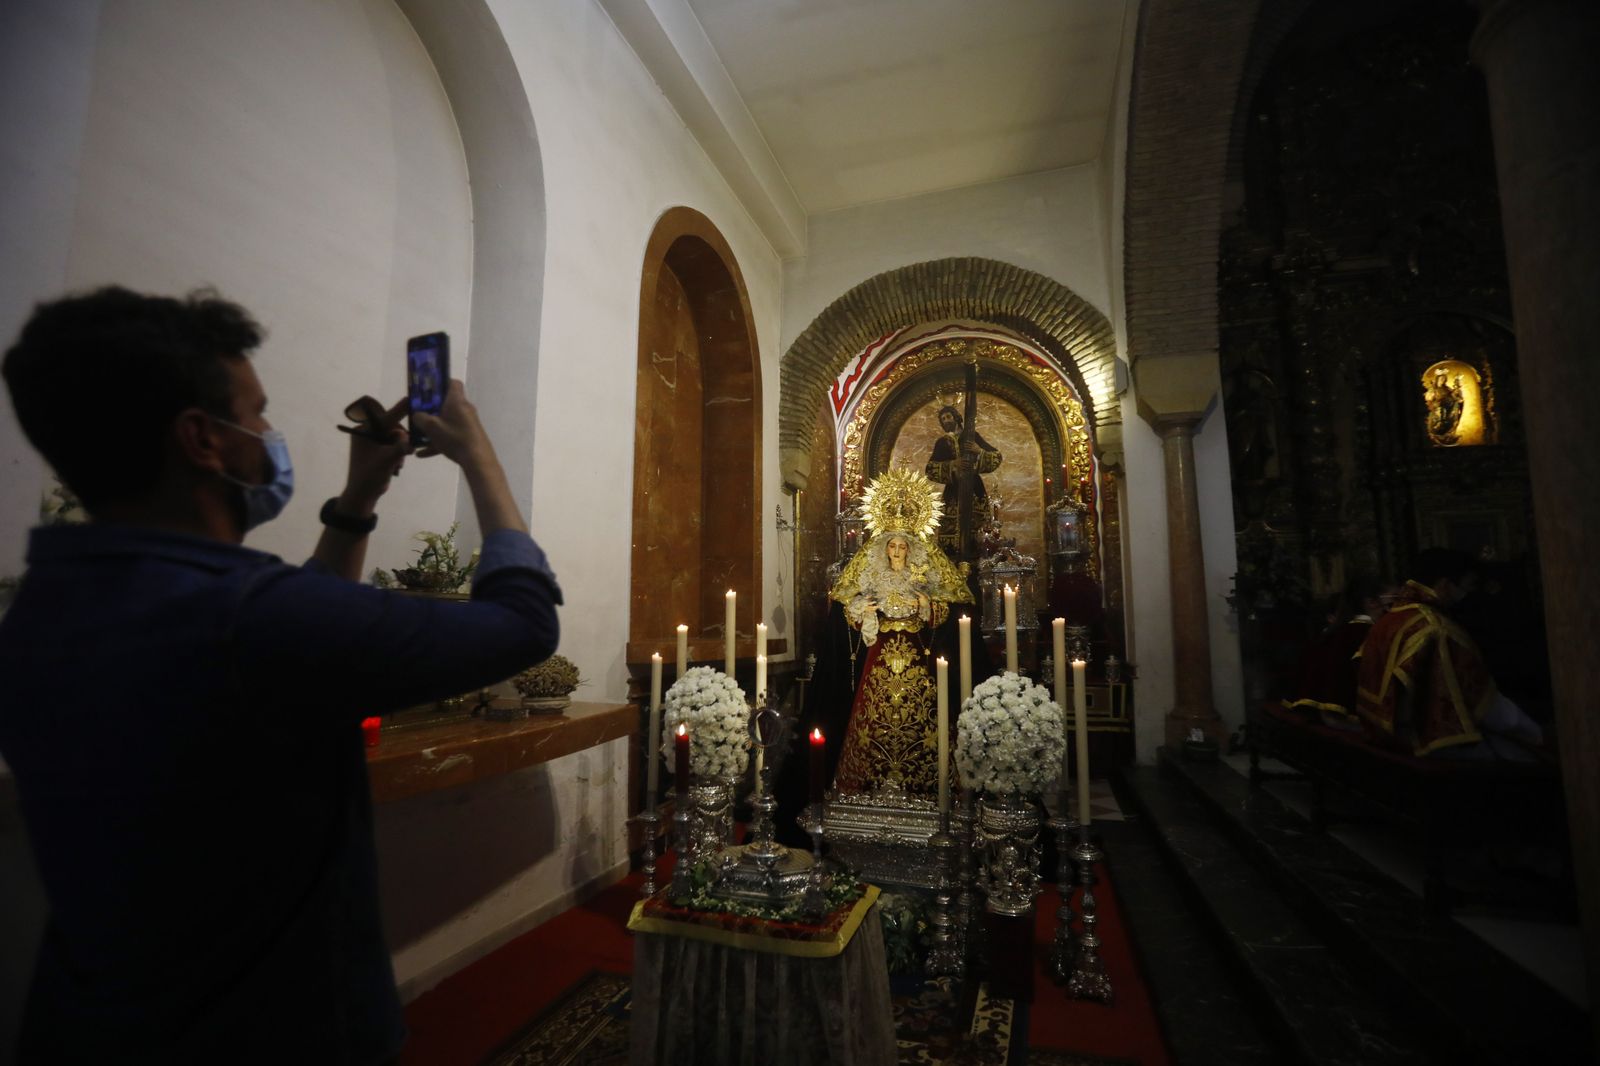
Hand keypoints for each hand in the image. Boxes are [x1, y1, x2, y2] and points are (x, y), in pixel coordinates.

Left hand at [340, 396, 410, 512]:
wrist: (363, 495)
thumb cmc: (370, 476)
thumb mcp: (387, 460)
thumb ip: (400, 446)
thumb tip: (410, 437)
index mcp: (363, 431)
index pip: (385, 417)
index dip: (400, 410)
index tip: (412, 400)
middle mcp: (367, 432)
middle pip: (393, 427)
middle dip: (401, 439)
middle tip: (407, 450)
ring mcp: (373, 441)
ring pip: (396, 437)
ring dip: (400, 449)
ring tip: (397, 463)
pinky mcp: (379, 450)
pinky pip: (395, 445)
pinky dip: (399, 454)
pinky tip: (396, 465)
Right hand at [411, 380, 495, 469]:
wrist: (477, 459)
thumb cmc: (454, 437)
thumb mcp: (431, 427)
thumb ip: (420, 418)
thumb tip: (417, 415)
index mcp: (457, 400)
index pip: (453, 382)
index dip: (441, 383)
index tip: (428, 390)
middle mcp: (464, 409)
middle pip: (447, 403)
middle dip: (432, 409)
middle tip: (419, 414)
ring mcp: (468, 423)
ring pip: (447, 421)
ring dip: (433, 428)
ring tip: (418, 437)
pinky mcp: (469, 435)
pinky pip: (450, 434)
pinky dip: (438, 441)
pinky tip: (423, 454)